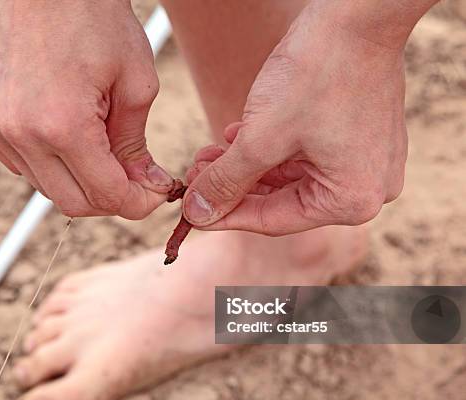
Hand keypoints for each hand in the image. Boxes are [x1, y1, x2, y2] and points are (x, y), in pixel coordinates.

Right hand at [0, 0, 172, 218]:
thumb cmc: (98, 22)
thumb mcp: (136, 85)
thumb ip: (136, 147)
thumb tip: (145, 187)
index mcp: (62, 125)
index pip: (104, 195)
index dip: (136, 203)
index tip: (154, 194)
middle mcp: (19, 133)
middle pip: (72, 203)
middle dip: (110, 199)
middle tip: (134, 180)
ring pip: (45, 187)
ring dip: (78, 181)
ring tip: (103, 151)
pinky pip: (21, 164)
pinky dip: (49, 163)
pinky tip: (67, 136)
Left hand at [183, 4, 407, 234]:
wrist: (359, 12)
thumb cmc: (318, 72)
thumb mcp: (261, 137)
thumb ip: (226, 182)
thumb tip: (197, 215)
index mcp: (351, 200)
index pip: (273, 219)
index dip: (225, 215)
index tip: (191, 212)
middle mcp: (367, 189)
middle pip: (281, 200)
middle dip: (233, 186)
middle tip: (194, 176)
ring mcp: (367, 163)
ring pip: (289, 177)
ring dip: (246, 167)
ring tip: (207, 155)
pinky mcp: (359, 139)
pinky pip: (306, 156)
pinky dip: (270, 150)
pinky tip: (235, 137)